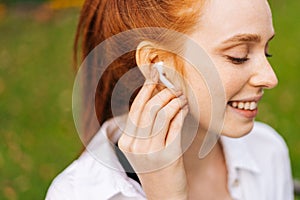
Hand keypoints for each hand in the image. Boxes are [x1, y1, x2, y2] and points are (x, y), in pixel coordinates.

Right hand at [118, 68, 188, 199]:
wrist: (164, 196)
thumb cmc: (156, 169)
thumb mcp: (144, 148)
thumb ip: (146, 126)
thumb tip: (157, 96)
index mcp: (126, 141)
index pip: (135, 109)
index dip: (145, 89)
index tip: (154, 75)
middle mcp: (135, 146)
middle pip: (148, 109)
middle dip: (163, 93)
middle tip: (174, 87)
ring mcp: (150, 152)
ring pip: (162, 114)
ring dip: (175, 101)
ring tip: (182, 97)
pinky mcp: (168, 156)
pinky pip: (174, 126)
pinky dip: (181, 113)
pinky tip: (185, 108)